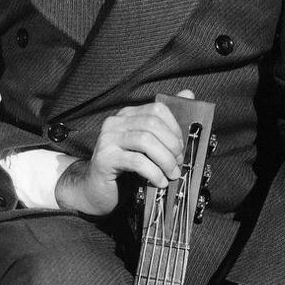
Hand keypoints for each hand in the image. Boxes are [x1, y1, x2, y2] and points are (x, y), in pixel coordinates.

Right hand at [54, 102, 183, 216]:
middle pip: (152, 124)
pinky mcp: (104, 159)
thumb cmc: (125, 168)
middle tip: (178, 164)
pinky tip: (160, 182)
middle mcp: (115, 123)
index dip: (174, 128)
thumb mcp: (147, 146)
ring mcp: (107, 140)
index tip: (181, 148)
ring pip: (145, 141)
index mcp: (126, 116)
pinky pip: (136, 162)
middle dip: (172, 145)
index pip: (156, 109)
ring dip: (165, 160)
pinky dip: (154, 173)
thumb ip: (166, 123)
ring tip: (172, 174)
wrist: (96, 191)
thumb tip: (188, 93)